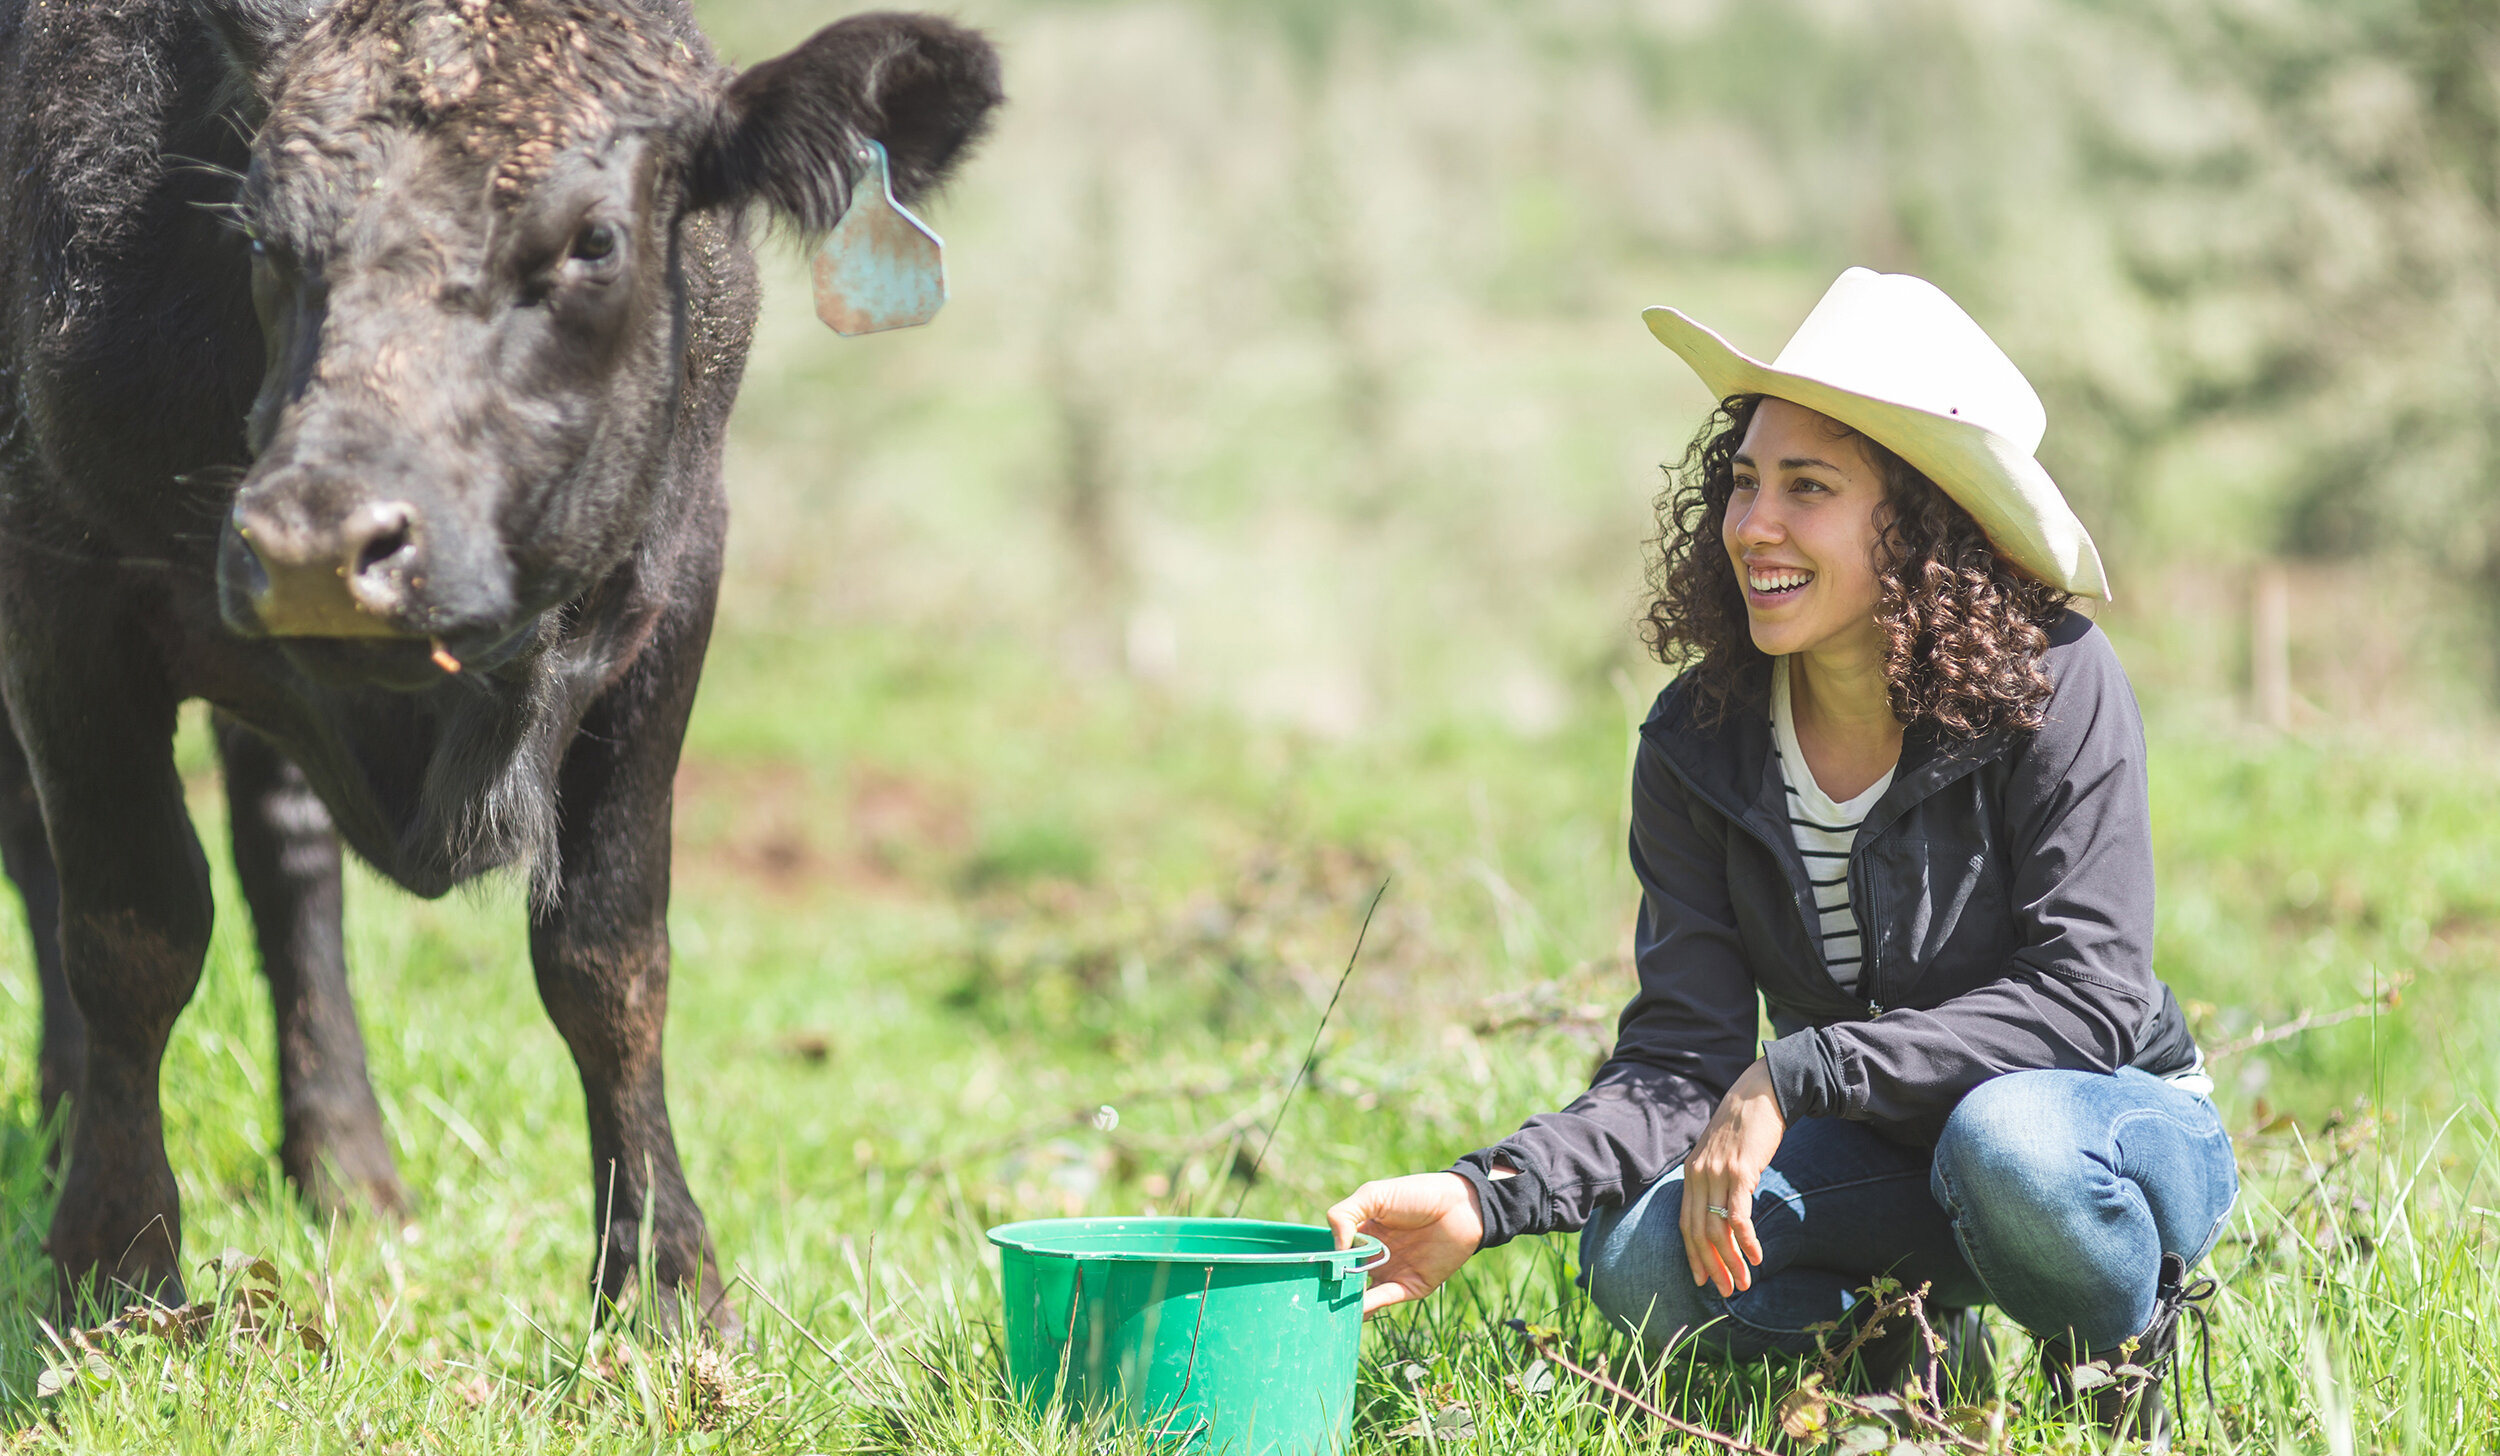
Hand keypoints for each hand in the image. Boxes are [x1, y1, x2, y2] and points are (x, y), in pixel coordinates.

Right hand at [1326, 1171, 1488, 1315]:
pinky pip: (1384, 1299)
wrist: (1461, 1206)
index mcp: (1362, 1234)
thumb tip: (1334, 1248)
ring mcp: (1390, 1273)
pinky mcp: (1409, 1287)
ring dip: (1346, 1302)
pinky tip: (1354, 1307)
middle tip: (1311, 1296)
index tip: (1305, 1270)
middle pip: (1345, 1277)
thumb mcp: (1374, 1195)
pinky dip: (1367, 1306)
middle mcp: (1373, 1256)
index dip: (1321, 1261)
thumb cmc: (1417, 1194)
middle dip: (1330, 1287)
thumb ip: (1345, 1214)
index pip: (1334, 1252)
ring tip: (1326, 1310)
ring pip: (1361, 1294)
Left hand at [1679, 1059, 1787, 1297]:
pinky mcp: (1740, 1172)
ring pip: (1717, 1230)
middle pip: (1698, 1233)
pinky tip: (1757, 1258)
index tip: (1701, 1280)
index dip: (1692, 1255)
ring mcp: (1718, 1174)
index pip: (1685, 1224)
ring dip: (1731, 1262)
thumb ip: (1715, 1180)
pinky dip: (1747, 1241)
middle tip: (1727, 1291)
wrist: (1762, 1093)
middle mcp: (1699, 1176)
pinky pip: (1738, 1216)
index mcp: (1691, 1174)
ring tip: (1745, 1284)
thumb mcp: (1720, 1154)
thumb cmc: (1745, 1126)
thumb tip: (1723, 1211)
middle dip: (1712, 1267)